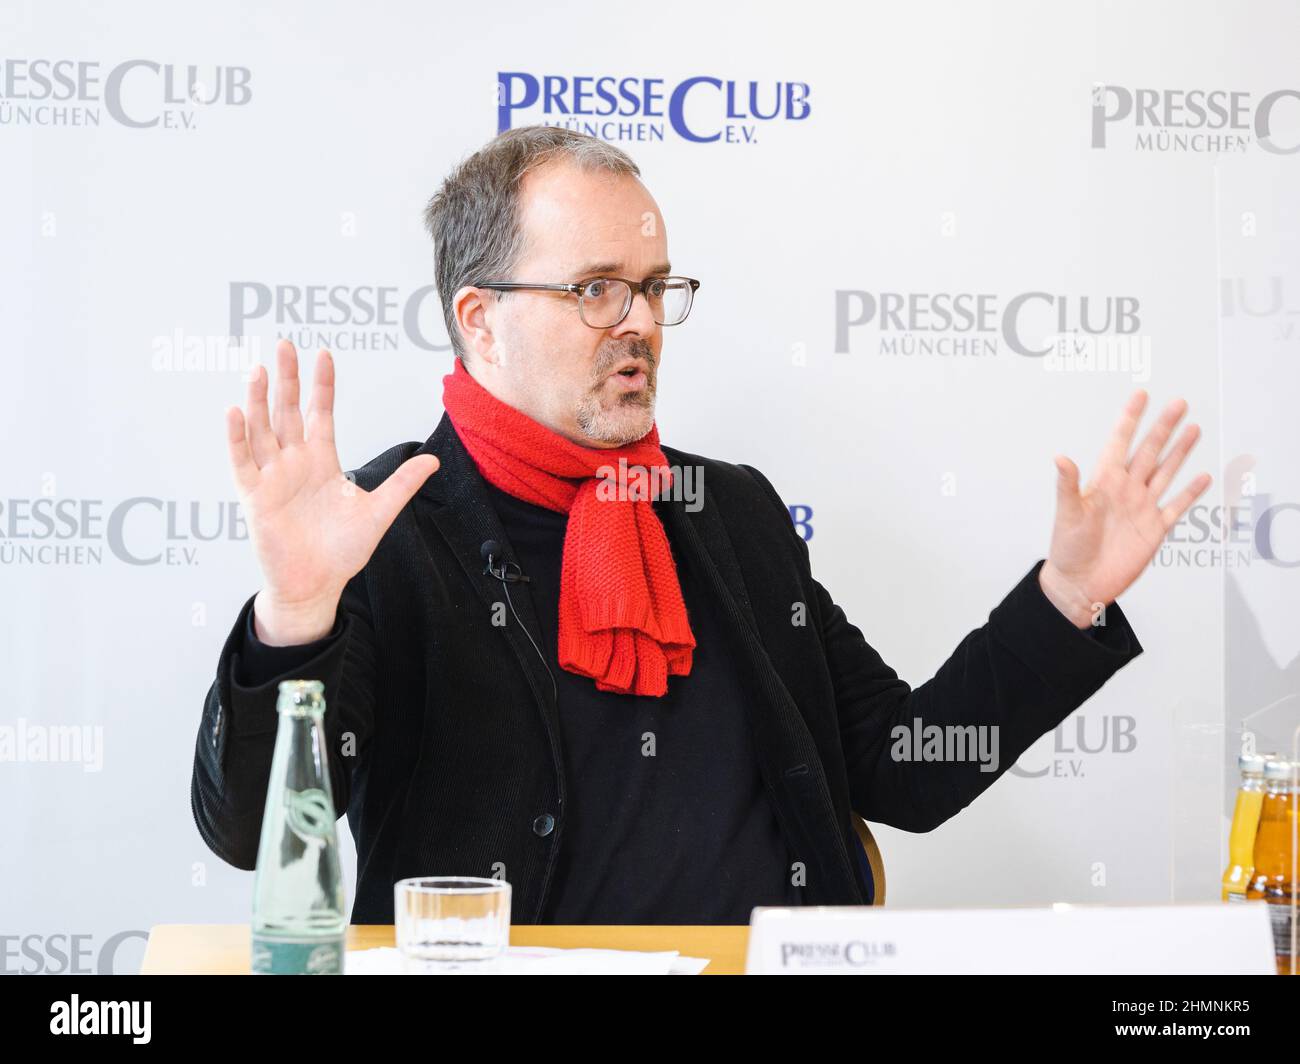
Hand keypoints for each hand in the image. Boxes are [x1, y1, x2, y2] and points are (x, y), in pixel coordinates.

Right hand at [226, 339, 439, 643]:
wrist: (316, 585)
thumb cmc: (343, 551)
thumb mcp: (379, 512)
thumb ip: (402, 484)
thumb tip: (434, 459)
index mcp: (323, 461)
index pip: (320, 413)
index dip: (322, 385)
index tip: (323, 353)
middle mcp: (295, 463)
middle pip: (288, 412)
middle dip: (287, 378)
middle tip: (283, 343)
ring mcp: (272, 477)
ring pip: (262, 430)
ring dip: (259, 400)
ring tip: (257, 370)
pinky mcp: (255, 497)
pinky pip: (242, 462)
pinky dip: (238, 437)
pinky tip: (237, 411)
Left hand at [1039, 389, 1210, 628]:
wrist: (1081, 583)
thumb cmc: (1068, 549)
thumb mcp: (1067, 514)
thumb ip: (1067, 485)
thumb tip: (1060, 457)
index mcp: (1104, 482)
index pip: (1119, 442)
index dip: (1130, 419)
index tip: (1140, 395)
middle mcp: (1125, 490)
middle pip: (1149, 451)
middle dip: (1163, 427)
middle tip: (1178, 403)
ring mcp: (1141, 507)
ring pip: (1165, 472)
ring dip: (1179, 451)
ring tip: (1193, 428)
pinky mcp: (1154, 528)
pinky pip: (1176, 505)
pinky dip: (1190, 492)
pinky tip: (1202, 476)